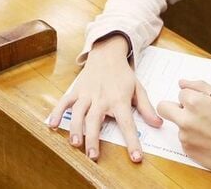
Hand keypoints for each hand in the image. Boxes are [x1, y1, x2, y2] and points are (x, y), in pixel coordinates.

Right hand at [46, 35, 162, 162]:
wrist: (107, 53)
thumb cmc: (123, 75)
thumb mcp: (138, 89)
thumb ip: (146, 108)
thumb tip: (158, 124)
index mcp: (119, 100)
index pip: (127, 124)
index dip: (132, 142)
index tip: (135, 158)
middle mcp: (102, 98)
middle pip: (96, 120)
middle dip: (93, 139)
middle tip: (93, 156)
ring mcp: (87, 94)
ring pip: (79, 112)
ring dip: (76, 128)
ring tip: (75, 144)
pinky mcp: (77, 90)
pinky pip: (65, 102)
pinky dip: (57, 113)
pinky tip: (52, 125)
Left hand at [157, 79, 210, 173]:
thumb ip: (199, 86)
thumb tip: (182, 83)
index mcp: (194, 103)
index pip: (181, 93)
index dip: (191, 97)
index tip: (200, 102)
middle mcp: (186, 119)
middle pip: (163, 107)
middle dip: (173, 107)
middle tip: (186, 111)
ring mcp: (184, 135)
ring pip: (177, 124)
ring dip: (187, 124)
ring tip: (208, 129)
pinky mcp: (186, 149)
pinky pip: (183, 139)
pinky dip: (192, 138)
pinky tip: (207, 140)